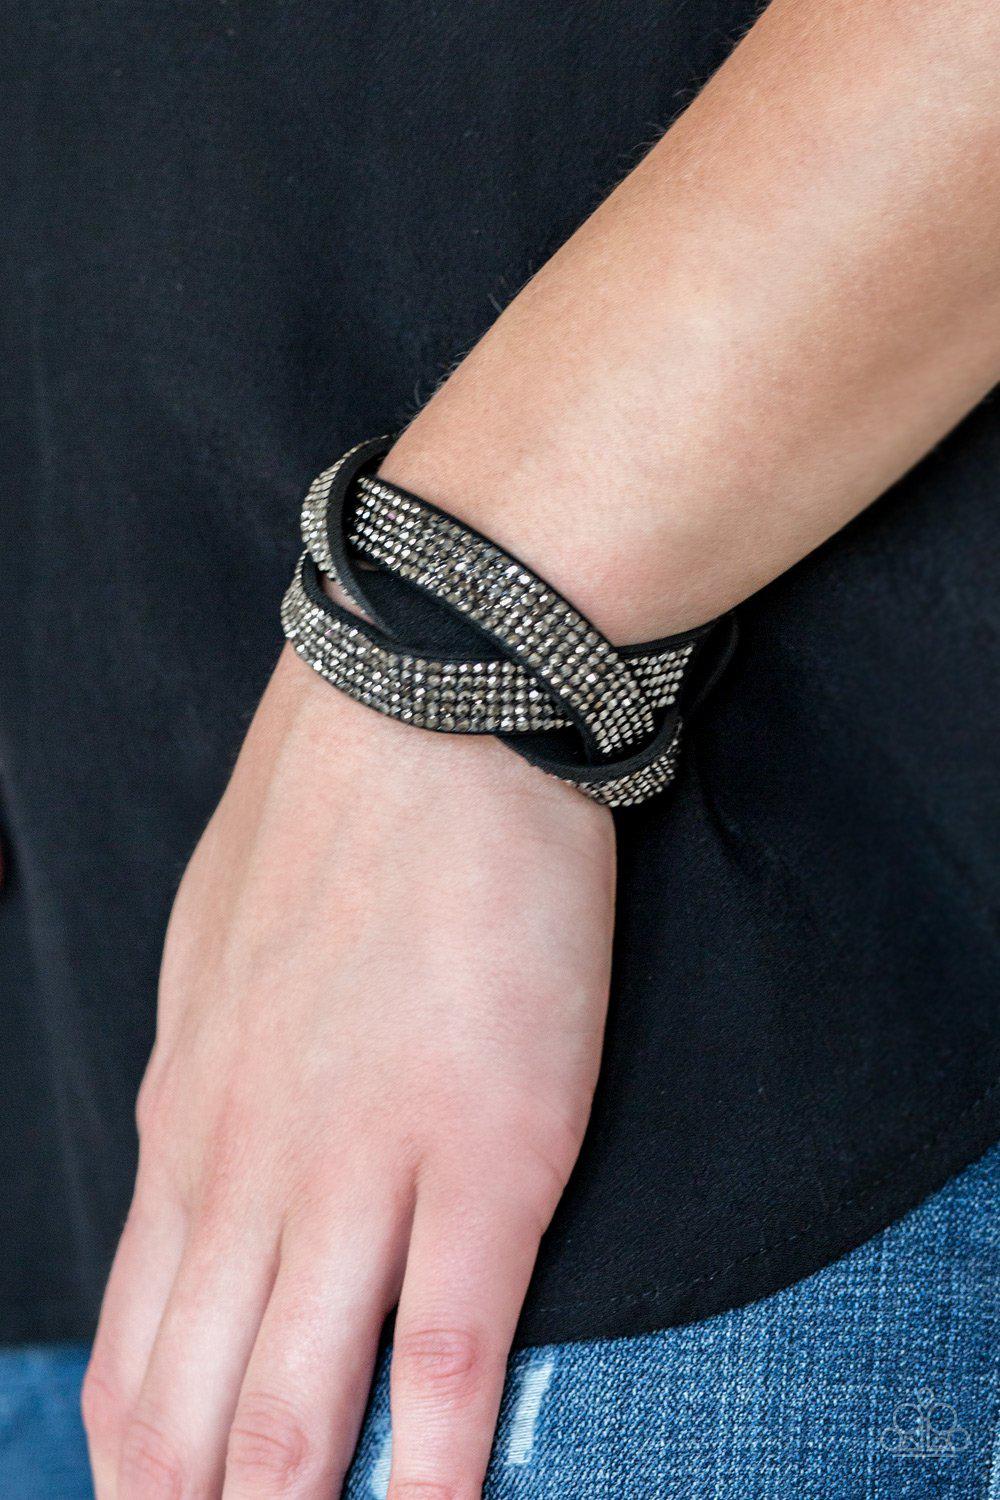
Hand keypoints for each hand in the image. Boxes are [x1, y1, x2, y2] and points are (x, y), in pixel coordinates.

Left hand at [82, 644, 614, 1497]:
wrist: (426, 711)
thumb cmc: (330, 822)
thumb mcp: (216, 957)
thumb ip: (209, 1079)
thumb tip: (202, 1163)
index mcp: (186, 1123)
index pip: (130, 1351)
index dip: (133, 1466)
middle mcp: (248, 1169)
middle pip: (188, 1409)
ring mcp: (363, 1166)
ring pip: (291, 1407)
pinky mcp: (487, 1151)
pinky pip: (443, 1353)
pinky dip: (428, 1472)